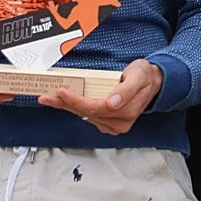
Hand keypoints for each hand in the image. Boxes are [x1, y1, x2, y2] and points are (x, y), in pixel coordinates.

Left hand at [38, 58, 162, 134]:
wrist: (153, 82)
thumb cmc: (145, 77)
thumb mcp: (139, 76)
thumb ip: (126, 90)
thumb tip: (113, 103)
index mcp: (125, 112)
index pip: (94, 108)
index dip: (76, 101)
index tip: (62, 92)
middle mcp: (118, 122)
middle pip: (85, 113)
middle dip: (64, 105)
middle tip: (46, 98)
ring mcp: (112, 124)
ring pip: (84, 115)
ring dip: (67, 106)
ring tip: (51, 98)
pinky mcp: (107, 121)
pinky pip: (87, 115)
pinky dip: (75, 108)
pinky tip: (64, 102)